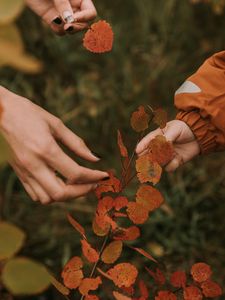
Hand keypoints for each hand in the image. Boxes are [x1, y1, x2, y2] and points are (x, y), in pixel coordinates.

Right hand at [0, 87, 107, 203]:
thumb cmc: (28, 113)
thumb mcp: (55, 123)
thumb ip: (76, 143)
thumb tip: (95, 159)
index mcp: (45, 149)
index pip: (75, 173)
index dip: (93, 177)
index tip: (104, 176)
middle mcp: (34, 164)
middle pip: (61, 193)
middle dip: (82, 192)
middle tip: (93, 184)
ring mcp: (25, 171)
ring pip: (48, 198)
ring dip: (66, 195)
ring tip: (77, 184)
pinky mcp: (19, 174)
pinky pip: (36, 194)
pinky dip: (52, 195)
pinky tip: (60, 183)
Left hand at [26, 0, 96, 34]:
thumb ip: (63, 3)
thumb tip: (69, 21)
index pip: (90, 13)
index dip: (85, 18)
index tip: (73, 18)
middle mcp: (74, 8)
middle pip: (83, 25)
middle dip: (76, 27)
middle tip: (67, 27)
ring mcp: (64, 15)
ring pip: (72, 30)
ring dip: (66, 29)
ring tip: (57, 21)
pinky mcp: (53, 20)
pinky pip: (60, 31)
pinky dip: (57, 29)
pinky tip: (52, 21)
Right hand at [136, 120, 200, 171]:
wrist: (199, 134)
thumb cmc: (184, 128)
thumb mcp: (174, 129)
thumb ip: (166, 138)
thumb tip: (160, 146)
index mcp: (157, 136)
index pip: (146, 142)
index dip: (141, 147)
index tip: (138, 152)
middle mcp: (159, 147)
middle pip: (148, 156)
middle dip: (148, 159)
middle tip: (148, 160)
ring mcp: (166, 155)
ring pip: (158, 163)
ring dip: (163, 161)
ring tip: (171, 154)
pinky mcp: (174, 162)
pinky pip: (169, 168)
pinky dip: (173, 165)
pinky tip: (178, 159)